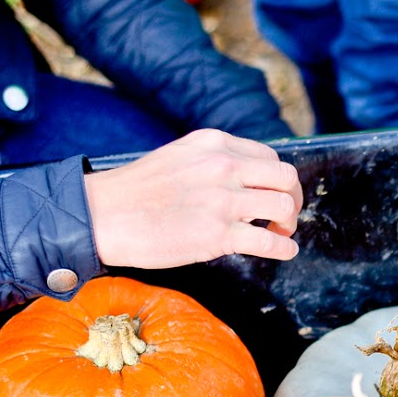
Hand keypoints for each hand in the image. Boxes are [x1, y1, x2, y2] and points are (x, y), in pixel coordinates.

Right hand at [83, 129, 303, 268]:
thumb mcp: (180, 157)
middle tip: (285, 216)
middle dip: (293, 199)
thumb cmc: (137, 191)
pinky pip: (271, 242)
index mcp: (215, 144)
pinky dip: (285, 248)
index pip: (269, 158)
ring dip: (289, 223)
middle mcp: (224, 167)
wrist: (104, 215)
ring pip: (284, 207)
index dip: (278, 180)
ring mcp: (223, 200)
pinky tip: (283, 251)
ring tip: (279, 233)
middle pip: (286, 178)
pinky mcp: (219, 234)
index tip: (273, 195)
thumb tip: (243, 178)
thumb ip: (213, 161)